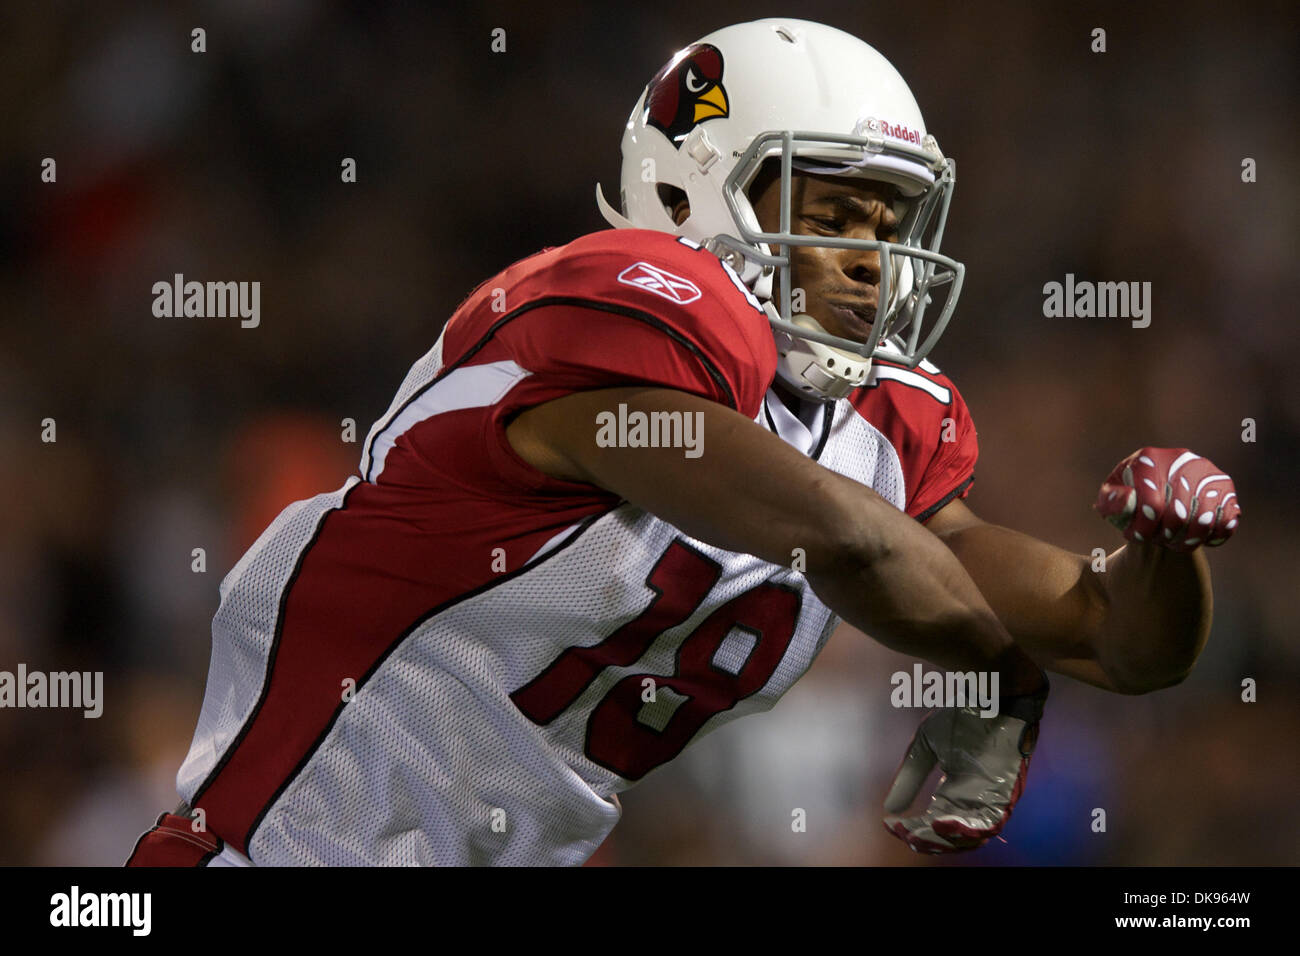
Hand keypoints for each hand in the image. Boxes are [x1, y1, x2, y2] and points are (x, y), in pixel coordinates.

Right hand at [882, 676, 1046, 852]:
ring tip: (924, 833)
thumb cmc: (961, 717)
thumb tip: (889, 810)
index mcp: (955, 793)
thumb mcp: (925, 748)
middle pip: (952, 838)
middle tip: (907, 835)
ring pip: (972, 837)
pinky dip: (967, 829)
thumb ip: (910, 777)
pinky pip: (991, 822)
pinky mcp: (1005, 792)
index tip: (891, 825)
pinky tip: (942, 823)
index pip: (933, 824)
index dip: (913, 830)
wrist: (991, 693)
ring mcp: (990, 798)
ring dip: (947, 841)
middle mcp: (973, 801)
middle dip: (928, 841)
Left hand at [1094, 447, 1239, 550]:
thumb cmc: (1130, 495)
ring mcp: (1206, 471)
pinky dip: (1212, 537)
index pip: (1151, 505)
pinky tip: (1195, 538)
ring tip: (1172, 543)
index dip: (1144, 528)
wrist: (1157, 487)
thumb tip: (1129, 499)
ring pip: (1204, 520)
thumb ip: (1112, 501)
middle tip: (1156, 541)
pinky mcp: (1224, 485)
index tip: (1137, 537)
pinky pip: (1226, 520)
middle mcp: (1181, 459)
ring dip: (1187, 541)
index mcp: (1148, 459)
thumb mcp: (1110, 497)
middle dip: (1164, 536)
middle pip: (1179, 515)